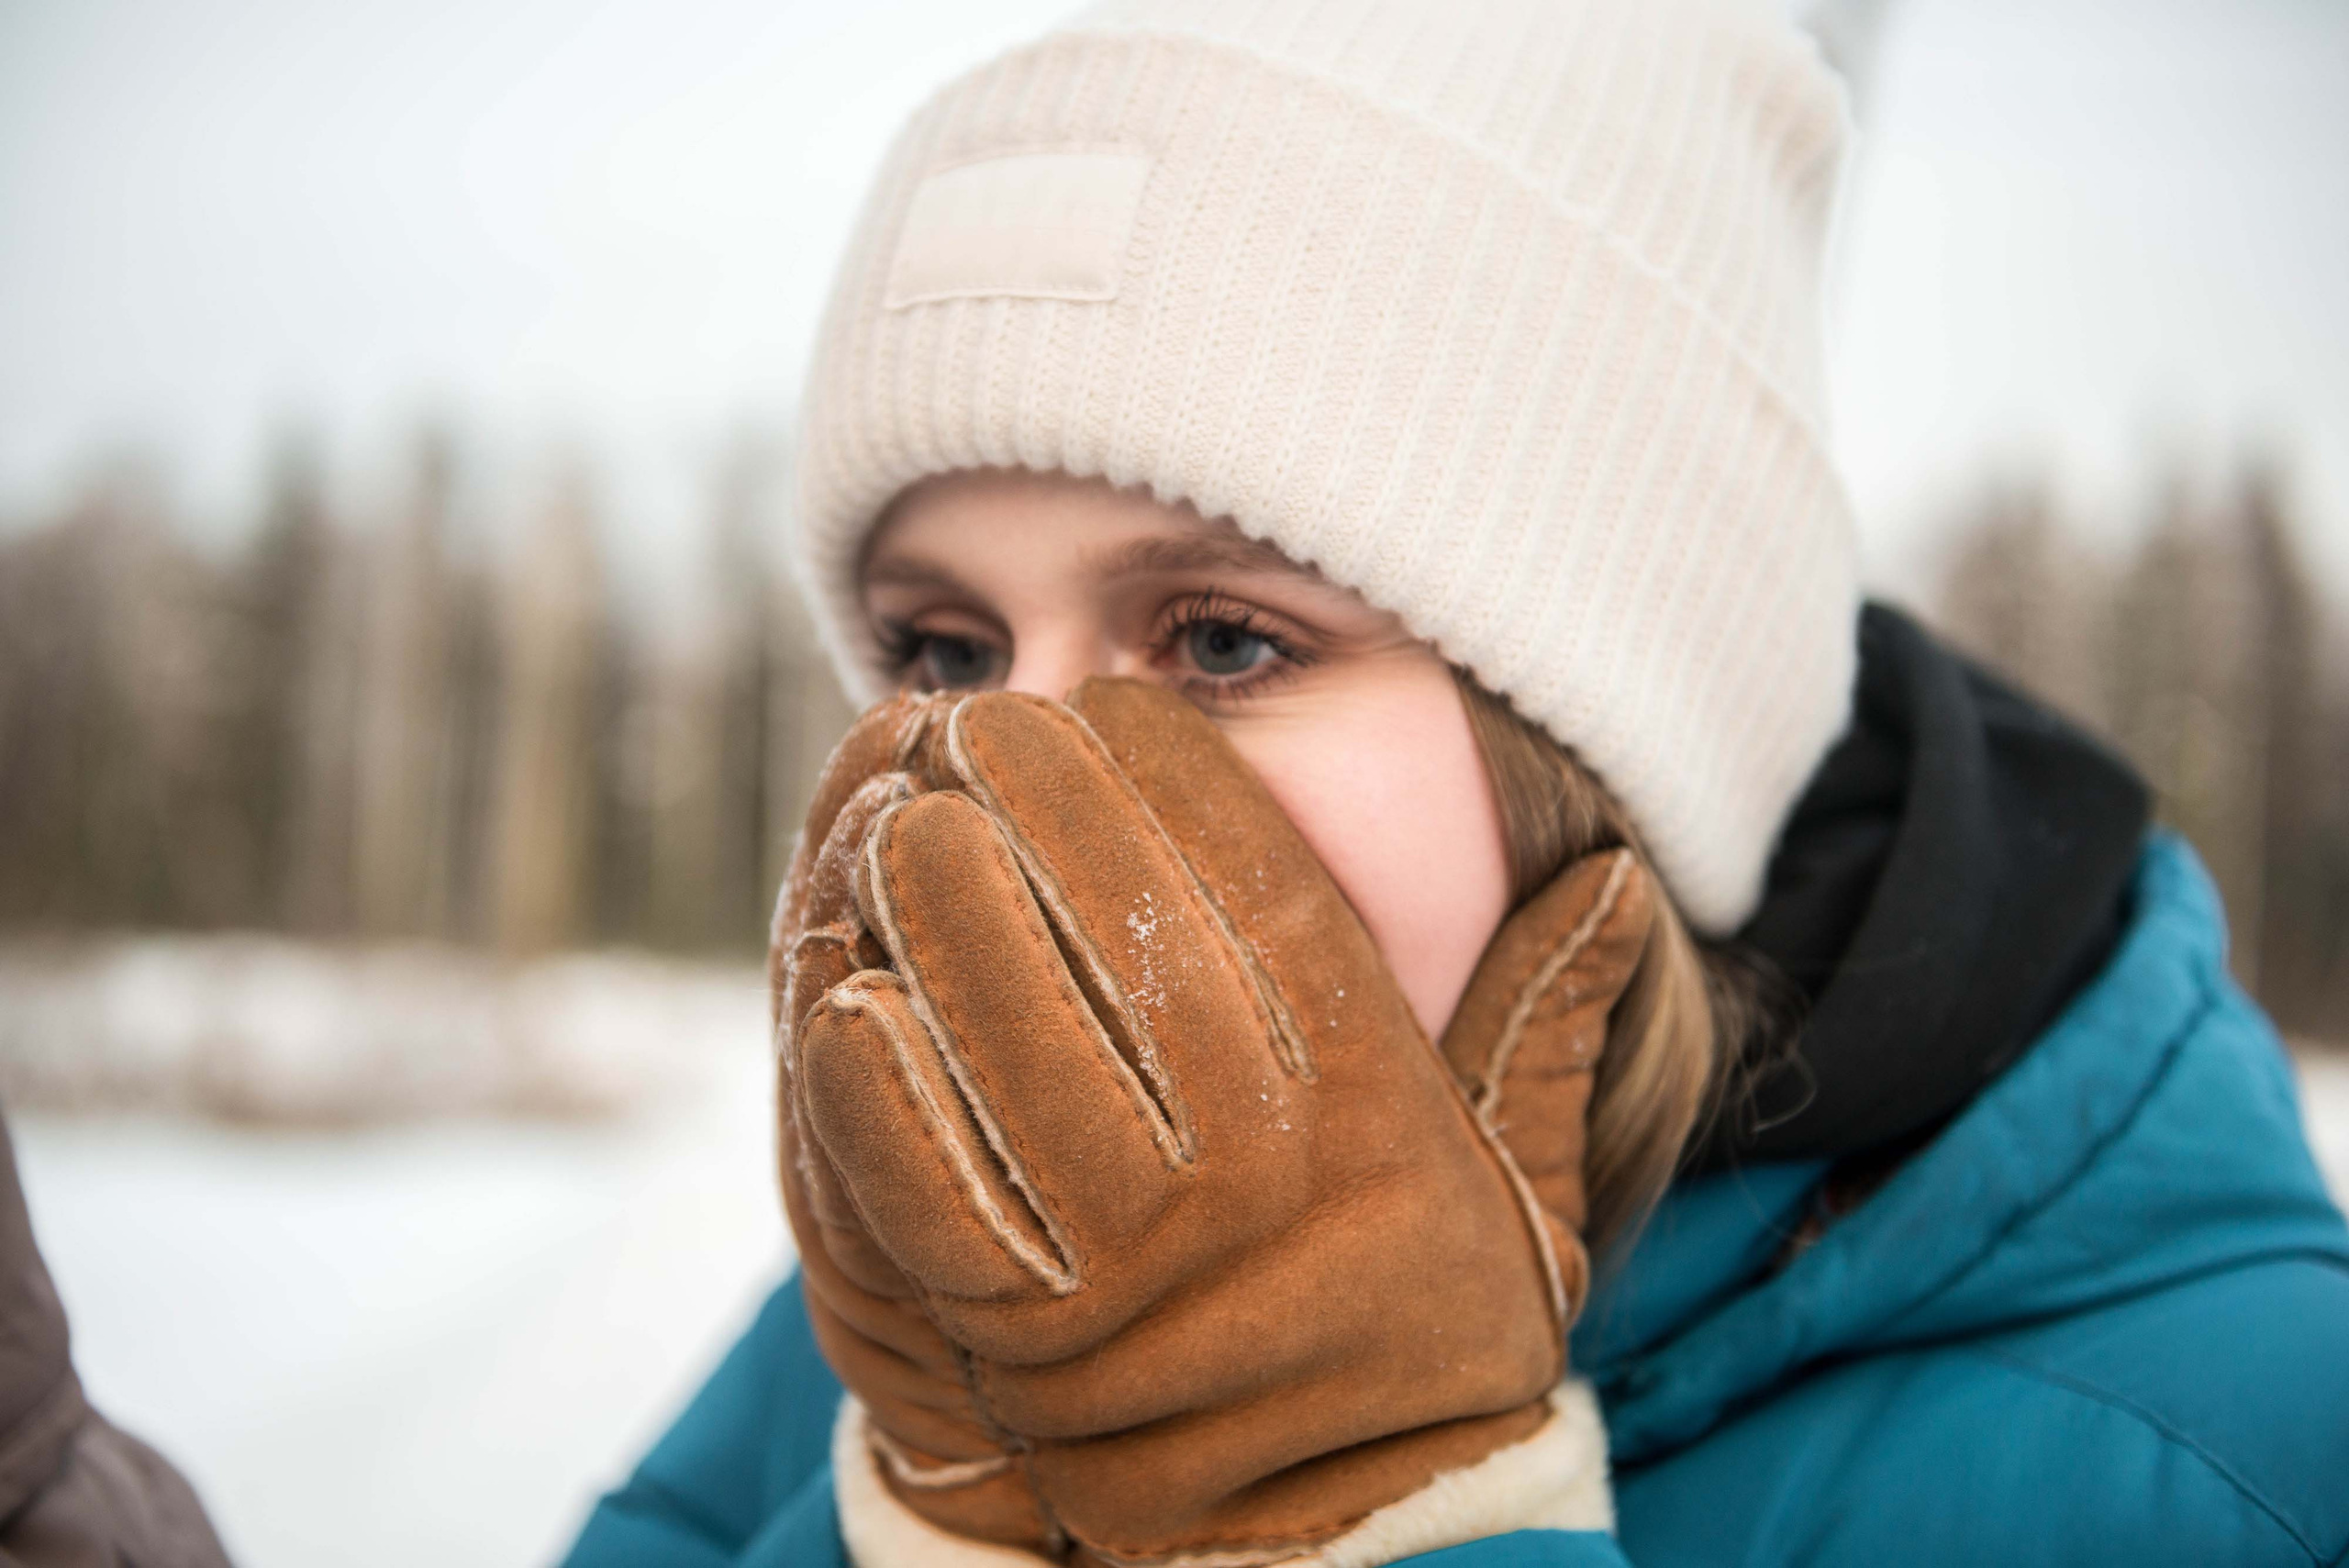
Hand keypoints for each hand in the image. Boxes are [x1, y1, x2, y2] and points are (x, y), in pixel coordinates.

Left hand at [786, 680, 1602, 1563]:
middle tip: (978, 725)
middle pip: (1116, 929)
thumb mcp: (1522, 1187)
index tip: (1117, 703)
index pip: (1262, 891)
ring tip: (903, 814)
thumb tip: (1622, 883)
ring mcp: (1125, 1258)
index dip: (1173, 775)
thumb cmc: (1421, 1331)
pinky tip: (845, 981)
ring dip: (937, 901)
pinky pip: (918, 1177)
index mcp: (1374, 1111)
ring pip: (1004, 1030)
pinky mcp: (1014, 1336)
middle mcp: (1253, 1170)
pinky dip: (869, 1072)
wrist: (1342, 1545)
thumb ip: (1552, 1028)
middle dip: (1034, 797)